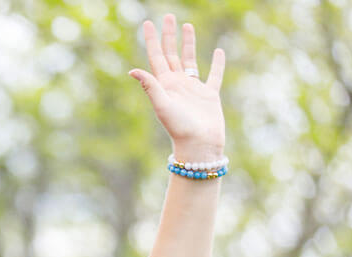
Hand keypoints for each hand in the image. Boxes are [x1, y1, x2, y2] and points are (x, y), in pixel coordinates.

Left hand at [129, 15, 225, 162]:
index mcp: (164, 85)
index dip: (152, 40)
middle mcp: (177, 84)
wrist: (199, 145)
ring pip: (190, 59)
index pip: (156, 57)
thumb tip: (133, 70)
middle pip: (171, 54)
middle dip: (169, 35)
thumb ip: (150, 87)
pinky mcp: (209, 95)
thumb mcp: (162, 105)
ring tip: (187, 26)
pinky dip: (217, 63)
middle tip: (168, 16)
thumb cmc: (179, 128)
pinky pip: (214, 75)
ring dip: (188, 43)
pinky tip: (218, 51)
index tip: (148, 23)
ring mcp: (193, 88)